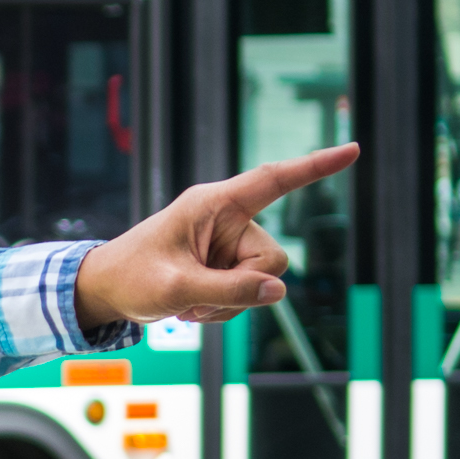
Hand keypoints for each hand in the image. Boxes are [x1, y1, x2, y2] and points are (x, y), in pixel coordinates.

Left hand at [72, 143, 357, 330]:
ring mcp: (228, 246)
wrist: (106, 292)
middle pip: (272, 261)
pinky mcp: (226, 267)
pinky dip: (223, 309)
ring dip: (228, 304)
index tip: (353, 149)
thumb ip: (228, 290)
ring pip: (262, 284)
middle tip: (195, 298)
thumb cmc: (131, 277)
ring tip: (187, 302)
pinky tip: (192, 306)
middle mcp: (227, 220)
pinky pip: (249, 295)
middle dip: (242, 289)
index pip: (273, 180)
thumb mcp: (175, 287)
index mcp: (213, 205)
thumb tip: (278, 291)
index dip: (315, 167)